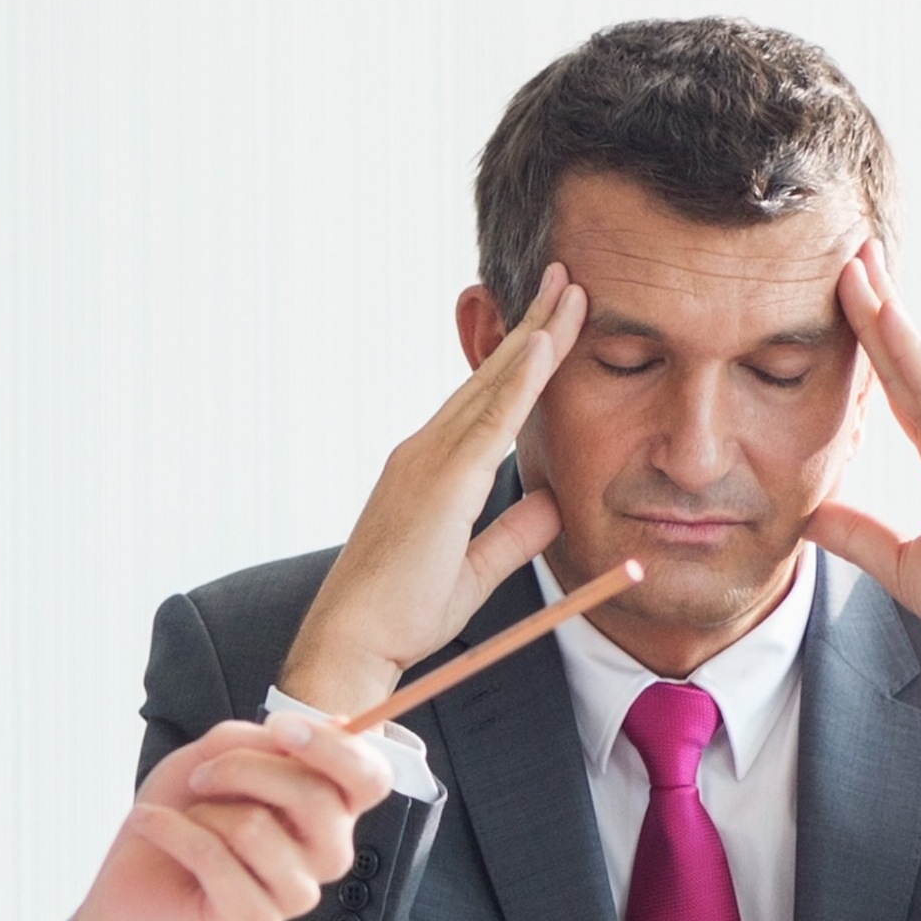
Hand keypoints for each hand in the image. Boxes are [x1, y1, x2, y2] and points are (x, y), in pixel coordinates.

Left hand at [67, 710, 397, 920]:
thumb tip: (333, 727)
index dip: (335, 748)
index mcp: (331, 809)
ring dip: (203, 810)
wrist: (135, 865)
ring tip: (189, 819)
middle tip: (202, 775)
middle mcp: (326, 854)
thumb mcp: (219, 750)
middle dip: (243, 768)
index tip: (279, 726)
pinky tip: (154, 825)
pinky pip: (214, 858)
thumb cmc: (187, 805)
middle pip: (315, 797)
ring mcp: (296, 893)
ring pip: (255, 826)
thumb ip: (266, 740)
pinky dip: (171, 830)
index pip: (371, 779)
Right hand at [277, 264, 583, 718]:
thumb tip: (551, 503)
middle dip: (533, 326)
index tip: (554, 321)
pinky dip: (518, 380)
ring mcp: (427, 461)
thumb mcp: (474, 570)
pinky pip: (488, 420)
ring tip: (567, 290)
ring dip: (535, 336)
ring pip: (492, 385)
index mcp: (431, 470)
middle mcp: (424, 452)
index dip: (523, 360)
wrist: (353, 643)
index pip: (487, 402)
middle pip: (491, 378)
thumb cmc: (402, 615)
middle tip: (565, 278)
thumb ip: (513, 534)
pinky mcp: (438, 482)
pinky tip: (544, 346)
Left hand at [807, 245, 920, 738]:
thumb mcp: (903, 568)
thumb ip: (858, 537)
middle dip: (880, 306)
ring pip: (920, 366)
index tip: (850, 295)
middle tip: (851, 252)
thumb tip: (808, 516)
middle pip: (911, 362)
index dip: (875, 342)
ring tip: (855, 262)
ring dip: (887, 312)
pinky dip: (907, 351)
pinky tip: (881, 313)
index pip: (902, 388)